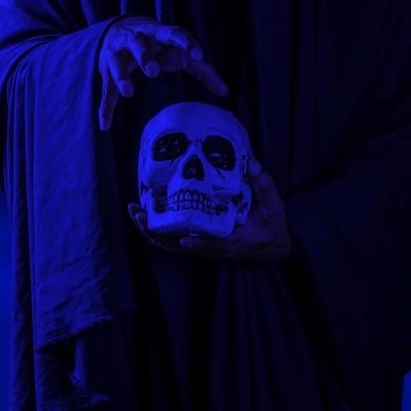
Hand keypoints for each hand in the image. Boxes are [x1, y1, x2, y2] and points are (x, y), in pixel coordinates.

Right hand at [98, 16, 227, 129]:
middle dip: (144, 56)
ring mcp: (118, 54)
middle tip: (153, 72)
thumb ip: (201, 68)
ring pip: (117, 63)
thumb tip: (224, 91)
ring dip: (121, 77)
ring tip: (129, 92)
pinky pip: (106, 90)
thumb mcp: (178, 49)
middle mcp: (135, 39)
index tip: (197, 54)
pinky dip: (105, 107)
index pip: (173, 33)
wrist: (118, 28)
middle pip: (138, 43)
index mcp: (157, 32)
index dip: (185, 43)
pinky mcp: (106, 70)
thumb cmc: (156, 43)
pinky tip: (105, 125)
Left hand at [127, 156, 292, 262]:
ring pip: (171, 245)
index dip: (198, 245)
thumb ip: (264, 185)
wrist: (275, 247)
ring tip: (135, 211)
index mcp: (232, 242)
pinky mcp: (199, 242)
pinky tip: (146, 213)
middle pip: (178, 247)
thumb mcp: (274, 207)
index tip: (184, 240)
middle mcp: (213, 248)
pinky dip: (158, 231)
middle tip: (139, 213)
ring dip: (151, 231)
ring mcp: (204, 247)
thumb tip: (251, 161)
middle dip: (156, 234)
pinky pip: (173, 241)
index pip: (212, 247)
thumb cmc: (272, 227)